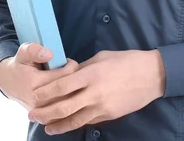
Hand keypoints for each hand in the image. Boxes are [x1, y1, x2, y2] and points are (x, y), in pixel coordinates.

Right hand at [0, 42, 79, 110]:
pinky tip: (66, 91)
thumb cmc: (21, 65)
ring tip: (67, 80)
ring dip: (74, 89)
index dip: (71, 65)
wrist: (10, 84)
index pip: (66, 74)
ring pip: (69, 102)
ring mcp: (42, 112)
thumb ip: (34, 50)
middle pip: (71, 89)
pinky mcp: (45, 117)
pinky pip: (65, 112)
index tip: (67, 61)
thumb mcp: (24, 52)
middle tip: (70, 70)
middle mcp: (39, 101)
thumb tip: (49, 54)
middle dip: (75, 78)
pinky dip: (69, 100)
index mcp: (35, 84)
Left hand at [28, 49, 165, 134]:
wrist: (152, 75)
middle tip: (32, 114)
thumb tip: (69, 74)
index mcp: (92, 74)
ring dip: (57, 124)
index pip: (62, 86)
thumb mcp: (102, 57)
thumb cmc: (127, 60)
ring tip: (45, 126)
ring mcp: (102, 107)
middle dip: (45, 112)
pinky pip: (88, 121)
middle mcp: (94, 92)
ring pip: (74, 120)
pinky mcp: (109, 116)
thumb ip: (84, 68)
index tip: (34, 95)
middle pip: (63, 107)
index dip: (46, 92)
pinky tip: (66, 124)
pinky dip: (75, 124)